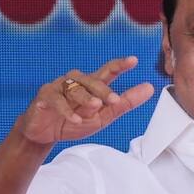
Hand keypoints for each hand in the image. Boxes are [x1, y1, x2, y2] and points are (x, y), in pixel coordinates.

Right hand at [18, 57, 153, 144]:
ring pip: (75, 89)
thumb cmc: (75, 120)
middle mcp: (76, 81)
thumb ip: (125, 103)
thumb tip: (150, 88)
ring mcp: (59, 87)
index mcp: (92, 84)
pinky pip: (57, 101)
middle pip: (92, 80)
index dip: (120, 65)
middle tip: (114, 100)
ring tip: (95, 107)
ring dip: (85, 99)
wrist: (44, 134)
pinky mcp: (44, 97)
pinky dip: (67, 111)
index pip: (108, 71)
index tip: (134, 60)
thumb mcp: (104, 116)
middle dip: (103, 90)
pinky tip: (76, 120)